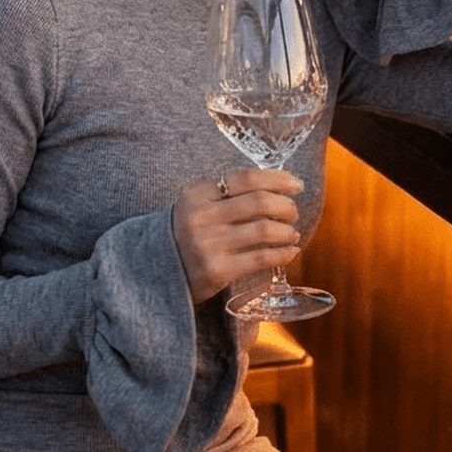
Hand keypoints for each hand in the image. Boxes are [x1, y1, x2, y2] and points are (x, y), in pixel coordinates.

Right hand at [173, 168, 302, 305]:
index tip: (296, 185)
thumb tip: (276, 189)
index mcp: (197, 194)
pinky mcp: (216, 271)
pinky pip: (260, 258)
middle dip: (286, 206)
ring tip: (292, 233)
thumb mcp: (195, 208)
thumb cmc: (185, 237)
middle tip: (293, 212)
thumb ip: (225, 195)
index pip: (246, 177)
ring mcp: (208, 244)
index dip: (277, 179)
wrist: (155, 274)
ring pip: (264, 230)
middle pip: (259, 202)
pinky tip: (290, 252)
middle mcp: (201, 217)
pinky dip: (282, 253)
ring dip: (287, 231)